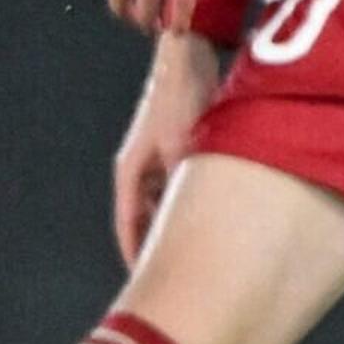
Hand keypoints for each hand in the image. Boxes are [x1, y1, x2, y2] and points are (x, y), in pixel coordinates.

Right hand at [113, 31, 220, 269]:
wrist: (187, 58)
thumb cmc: (181, 102)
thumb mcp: (187, 149)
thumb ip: (190, 187)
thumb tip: (199, 224)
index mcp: (131, 173)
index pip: (129, 226)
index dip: (137, 257)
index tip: (147, 285)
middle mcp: (140, 170)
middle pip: (146, 219)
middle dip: (157, 247)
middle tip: (174, 277)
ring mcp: (158, 159)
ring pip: (165, 204)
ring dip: (177, 226)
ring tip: (198, 253)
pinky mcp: (178, 149)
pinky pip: (182, 188)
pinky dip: (192, 205)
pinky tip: (215, 216)